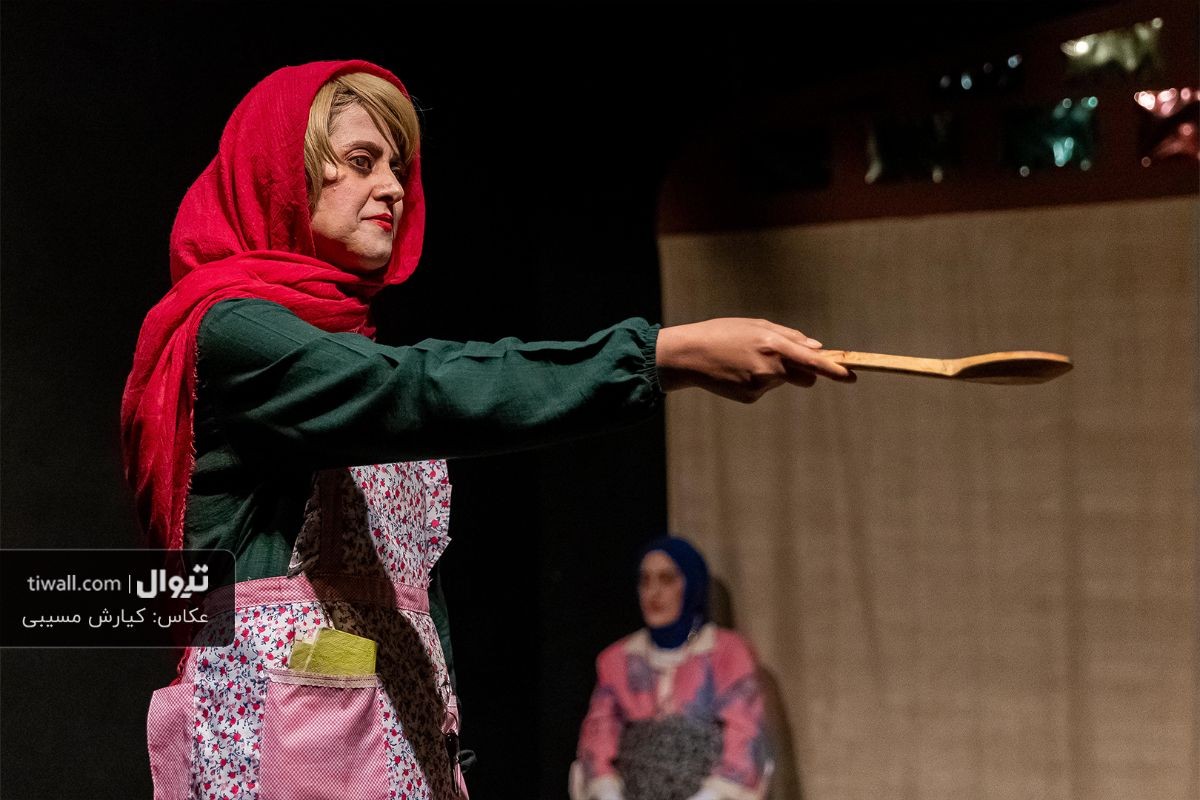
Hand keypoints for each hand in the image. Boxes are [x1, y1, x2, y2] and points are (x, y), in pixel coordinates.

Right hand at [656, 318, 854, 402]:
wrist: (689, 355)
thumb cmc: (723, 333)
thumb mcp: (756, 325)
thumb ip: (789, 336)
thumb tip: (817, 346)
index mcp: (773, 345)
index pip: (813, 362)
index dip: (835, 371)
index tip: (852, 377)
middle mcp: (769, 367)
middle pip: (805, 378)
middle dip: (804, 372)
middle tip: (781, 359)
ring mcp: (760, 385)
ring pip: (782, 381)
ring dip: (774, 373)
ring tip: (746, 360)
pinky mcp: (750, 397)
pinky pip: (765, 390)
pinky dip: (757, 382)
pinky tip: (737, 372)